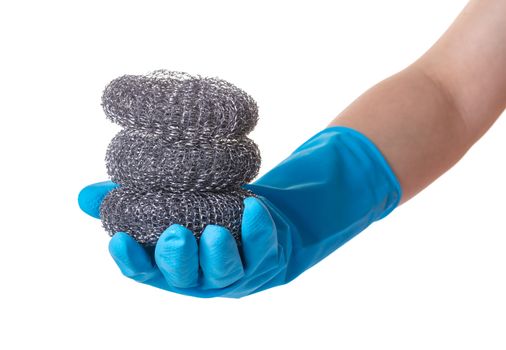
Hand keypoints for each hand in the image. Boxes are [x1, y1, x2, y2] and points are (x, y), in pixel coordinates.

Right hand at [78, 126, 400, 297]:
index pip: (145, 272)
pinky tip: (254, 207)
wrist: (260, 219)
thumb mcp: (169, 207)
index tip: (117, 239)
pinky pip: (262, 248)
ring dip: (218, 254)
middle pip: (185, 278)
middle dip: (178, 260)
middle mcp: (201, 276)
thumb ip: (131, 203)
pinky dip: (259, 230)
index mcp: (173, 267)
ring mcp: (235, 271)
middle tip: (174, 235)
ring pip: (225, 271)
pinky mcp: (265, 258)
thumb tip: (86, 195)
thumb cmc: (205, 214)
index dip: (131, 261)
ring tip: (214, 232)